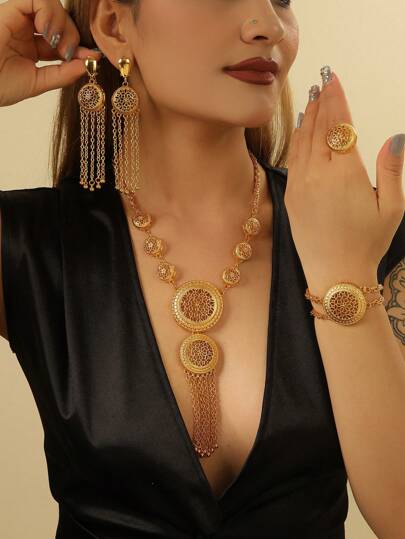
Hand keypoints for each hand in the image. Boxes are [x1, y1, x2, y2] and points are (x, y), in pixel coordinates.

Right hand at [0, 0, 102, 106]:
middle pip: (62, 20)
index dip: (79, 47)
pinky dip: (49, 12)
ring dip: (63, 24)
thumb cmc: (0, 86)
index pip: (64, 39)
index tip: (92, 58)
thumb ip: (62, 74)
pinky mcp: (10, 9)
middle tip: (72, 54)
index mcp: (33, 47)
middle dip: (73, 36)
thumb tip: (87, 65)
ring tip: (59, 46)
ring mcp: (18, 18)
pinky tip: (49, 33)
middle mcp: (26, 29)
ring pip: (52, 5)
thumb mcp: (38, 82)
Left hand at [285, 70, 404, 286]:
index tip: (334, 79)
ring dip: (308, 116)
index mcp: (345, 174)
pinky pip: (293, 159)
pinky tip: (301, 128)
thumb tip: (395, 137)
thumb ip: (391, 170)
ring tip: (313, 97)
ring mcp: (301, 185)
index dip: (337, 100)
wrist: (334, 274)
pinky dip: (297, 139)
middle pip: (319, 128)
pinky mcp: (291, 196)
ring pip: (302, 141)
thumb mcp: (391, 208)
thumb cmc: (367, 243)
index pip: (340, 126)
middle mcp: (318, 175)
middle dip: (322, 101)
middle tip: (323, 79)